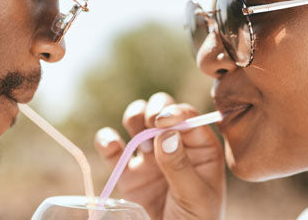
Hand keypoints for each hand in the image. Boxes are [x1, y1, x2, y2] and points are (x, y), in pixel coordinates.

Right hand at [94, 92, 224, 219]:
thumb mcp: (196, 198)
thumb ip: (181, 166)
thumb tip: (166, 134)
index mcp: (201, 149)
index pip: (189, 117)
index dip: (175, 112)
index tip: (162, 120)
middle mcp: (175, 146)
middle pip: (162, 110)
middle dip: (154, 110)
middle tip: (152, 125)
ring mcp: (149, 157)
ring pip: (138, 120)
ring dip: (134, 119)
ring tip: (142, 145)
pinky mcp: (127, 172)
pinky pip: (112, 147)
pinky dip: (106, 139)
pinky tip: (111, 145)